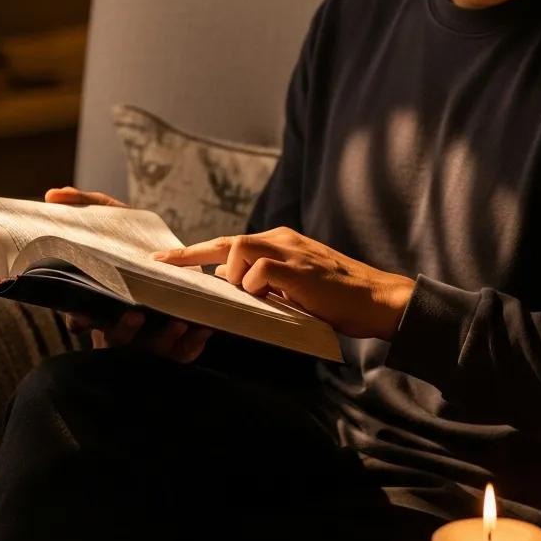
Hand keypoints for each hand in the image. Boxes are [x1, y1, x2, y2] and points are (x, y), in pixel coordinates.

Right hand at [45, 186, 212, 361]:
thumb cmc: (136, 243)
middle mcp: (121, 325)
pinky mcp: (177, 344)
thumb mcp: (113, 219)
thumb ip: (84, 204)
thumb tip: (52, 194)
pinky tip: (202, 330)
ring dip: (162, 339)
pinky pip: (182, 353)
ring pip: (150, 349)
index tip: (80, 318)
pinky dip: (191, 345)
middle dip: (123, 330)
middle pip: (116, 339)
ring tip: (177, 322)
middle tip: (135, 314)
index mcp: (99, 304)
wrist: (175, 262)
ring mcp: (149, 337)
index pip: (81, 320)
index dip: (79, 321)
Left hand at [152, 227, 415, 340]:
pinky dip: (254, 284)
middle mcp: (282, 240)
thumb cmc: (338, 298)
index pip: (230, 243)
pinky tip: (264, 297)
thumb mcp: (295, 287)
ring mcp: (292, 252)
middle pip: (226, 240)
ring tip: (246, 295)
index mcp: (280, 243)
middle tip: (163, 265)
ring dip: (233, 274)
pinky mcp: (300, 269)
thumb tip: (227, 278)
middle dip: (190, 254)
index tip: (168, 261)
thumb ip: (264, 280)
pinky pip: (261, 270)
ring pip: (240, 248)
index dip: (197, 253)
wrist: (377, 300)